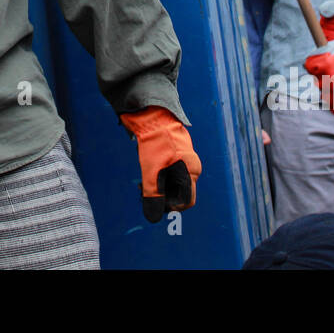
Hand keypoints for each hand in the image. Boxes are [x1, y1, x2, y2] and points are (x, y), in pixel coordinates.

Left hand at [119, 106, 201, 221]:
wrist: (152, 115)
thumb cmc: (155, 142)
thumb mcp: (152, 171)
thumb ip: (153, 195)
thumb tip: (153, 217)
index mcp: (191, 171)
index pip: (187, 201)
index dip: (170, 207)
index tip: (154, 203)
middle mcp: (191, 167)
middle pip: (179, 192)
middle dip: (162, 196)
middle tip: (143, 192)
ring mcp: (185, 160)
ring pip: (173, 182)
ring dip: (159, 187)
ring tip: (142, 184)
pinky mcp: (176, 155)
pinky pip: (171, 172)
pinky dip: (159, 176)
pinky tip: (146, 173)